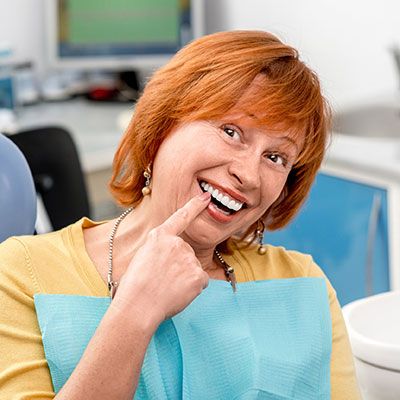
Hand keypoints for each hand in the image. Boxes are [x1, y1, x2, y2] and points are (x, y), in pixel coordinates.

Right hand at [112, 192, 210, 326]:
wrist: (137, 307)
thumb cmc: (133, 287)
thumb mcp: (141, 257)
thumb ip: (159, 251)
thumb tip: (170, 260)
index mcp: (159, 236)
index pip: (181, 217)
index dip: (195, 206)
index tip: (206, 197)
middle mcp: (177, 243)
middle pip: (186, 252)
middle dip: (178, 265)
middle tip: (161, 280)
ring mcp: (188, 258)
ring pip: (192, 268)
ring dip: (184, 278)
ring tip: (166, 288)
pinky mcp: (198, 275)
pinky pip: (200, 281)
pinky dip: (192, 289)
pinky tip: (177, 294)